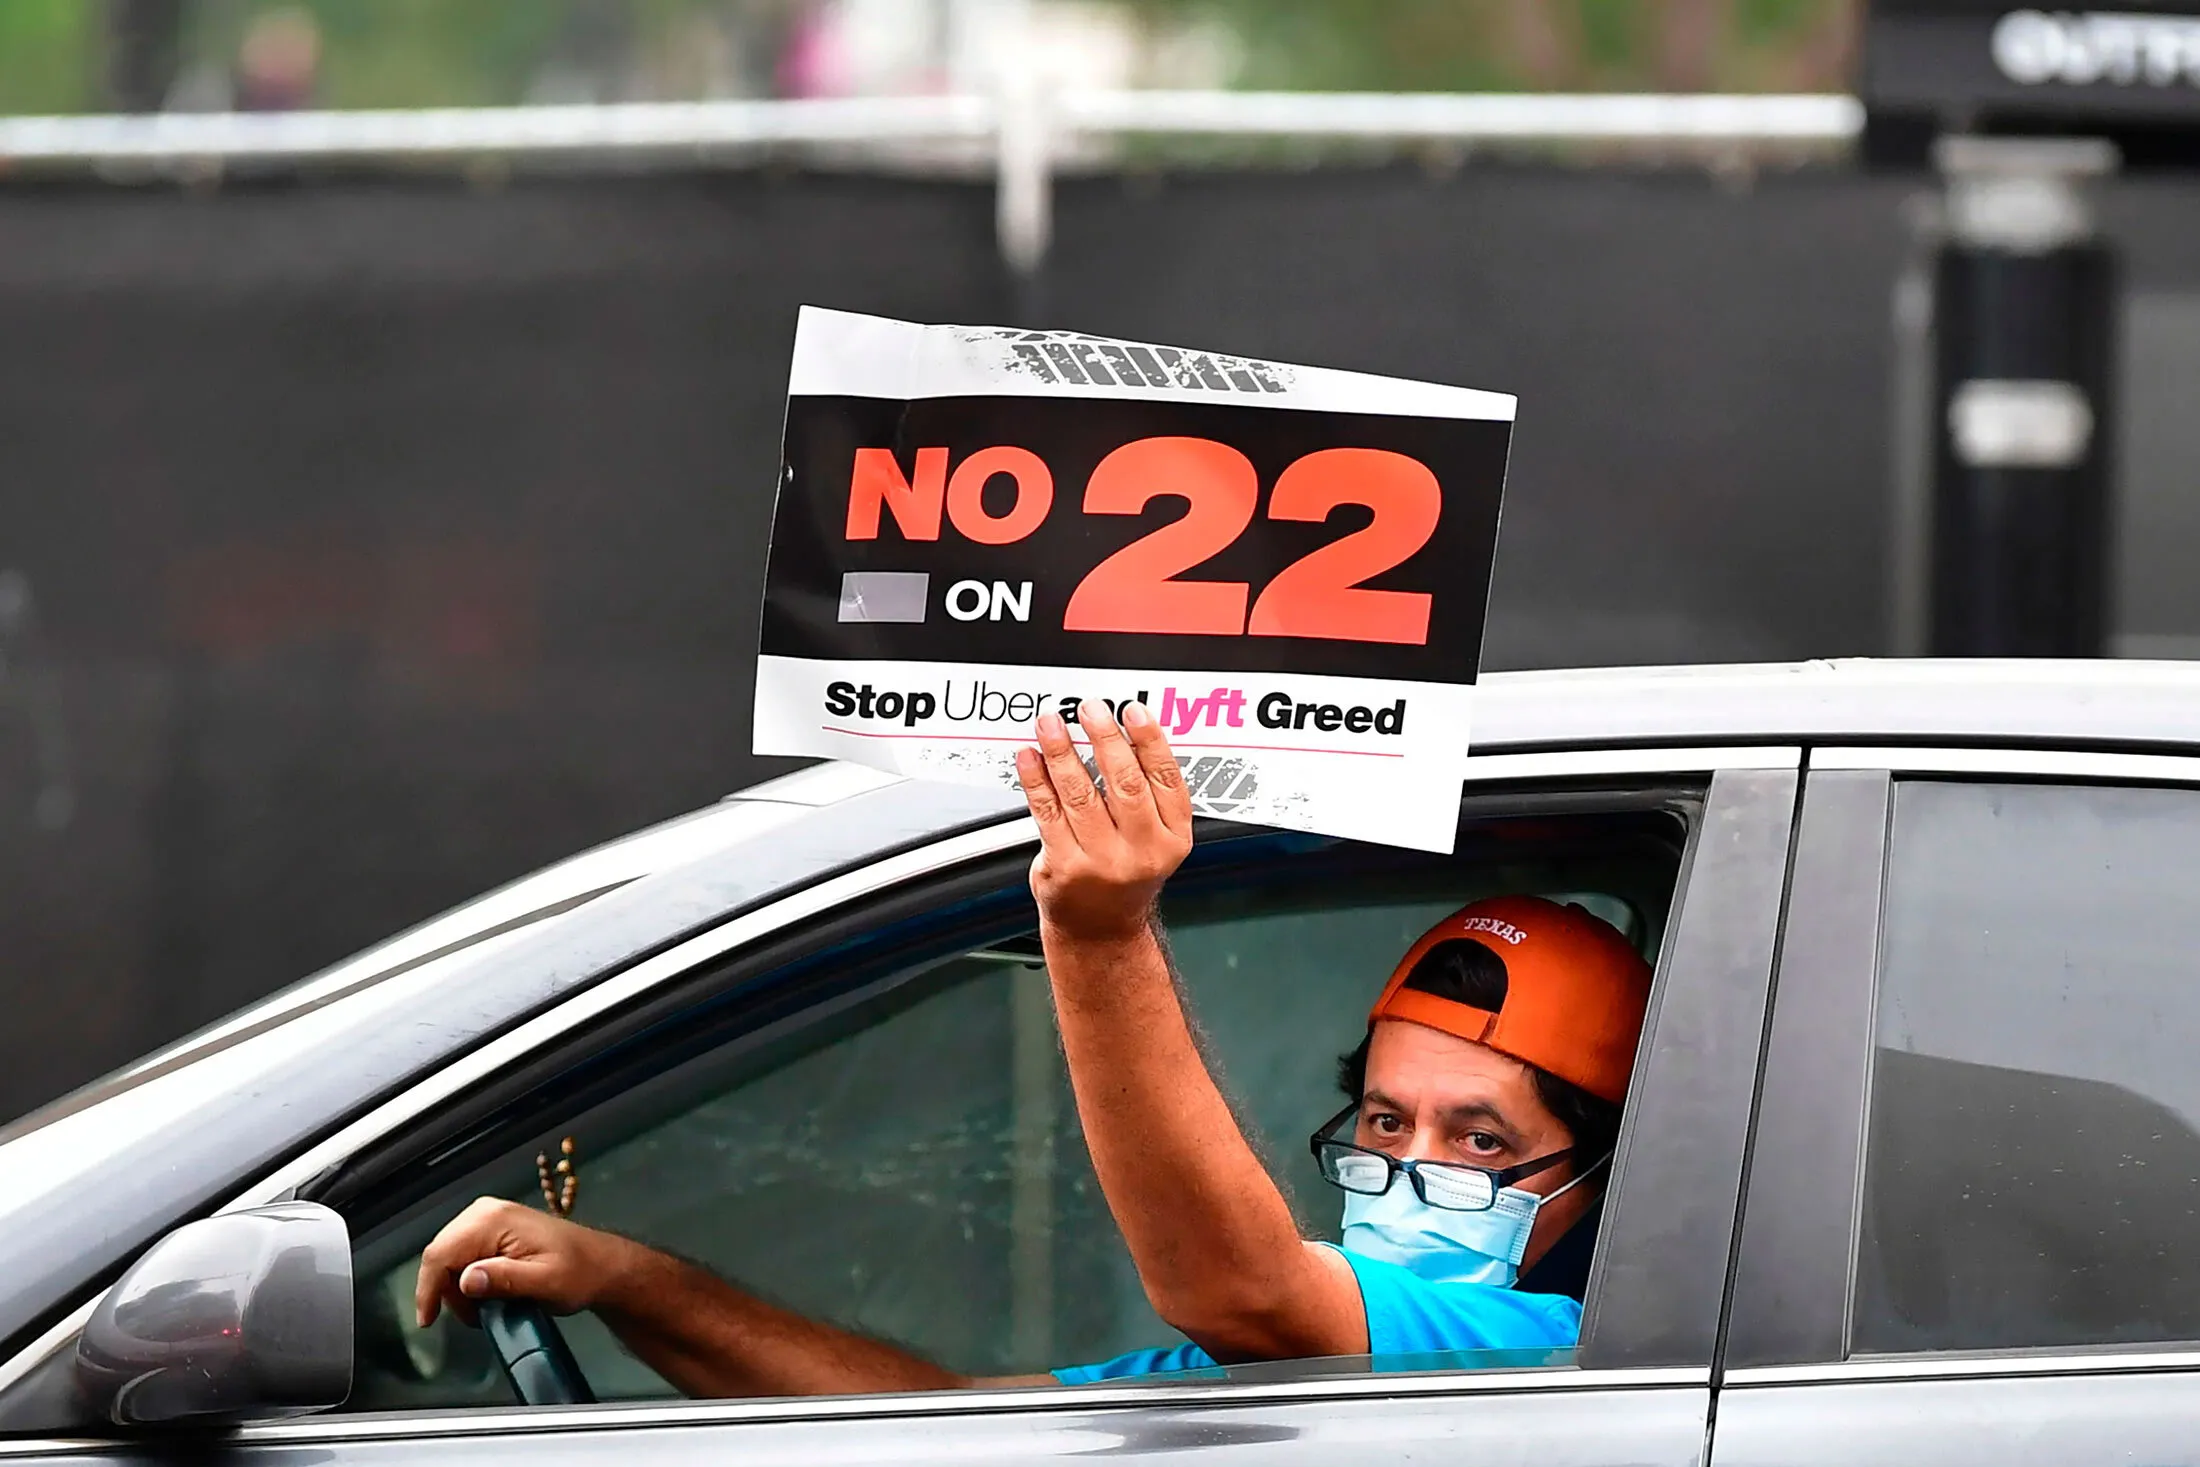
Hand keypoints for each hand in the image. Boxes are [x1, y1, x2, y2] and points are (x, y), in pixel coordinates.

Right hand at [415, 1196, 643, 1327]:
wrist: (602, 1265)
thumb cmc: (580, 1272)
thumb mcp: (544, 1282)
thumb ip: (504, 1279)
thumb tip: (465, 1280)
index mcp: (494, 1220)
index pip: (440, 1253)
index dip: (428, 1289)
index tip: (428, 1319)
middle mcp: (485, 1212)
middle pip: (441, 1254)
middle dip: (447, 1291)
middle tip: (474, 1318)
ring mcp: (489, 1218)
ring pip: (450, 1257)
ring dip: (459, 1289)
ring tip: (485, 1310)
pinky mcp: (494, 1229)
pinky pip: (464, 1256)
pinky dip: (469, 1280)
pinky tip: (488, 1296)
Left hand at [1016, 701, 1193, 942]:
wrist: (1100, 929)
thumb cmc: (1126, 876)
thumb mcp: (1157, 841)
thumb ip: (1150, 796)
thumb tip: (1124, 735)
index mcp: (1172, 838)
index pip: (1166, 779)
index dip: (1150, 740)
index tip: (1133, 711)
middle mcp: (1141, 851)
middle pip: (1124, 784)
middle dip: (1105, 739)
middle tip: (1090, 710)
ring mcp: (1102, 862)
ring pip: (1080, 795)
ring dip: (1062, 752)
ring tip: (1052, 724)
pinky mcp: (1065, 867)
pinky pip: (1047, 813)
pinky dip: (1036, 780)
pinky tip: (1030, 758)